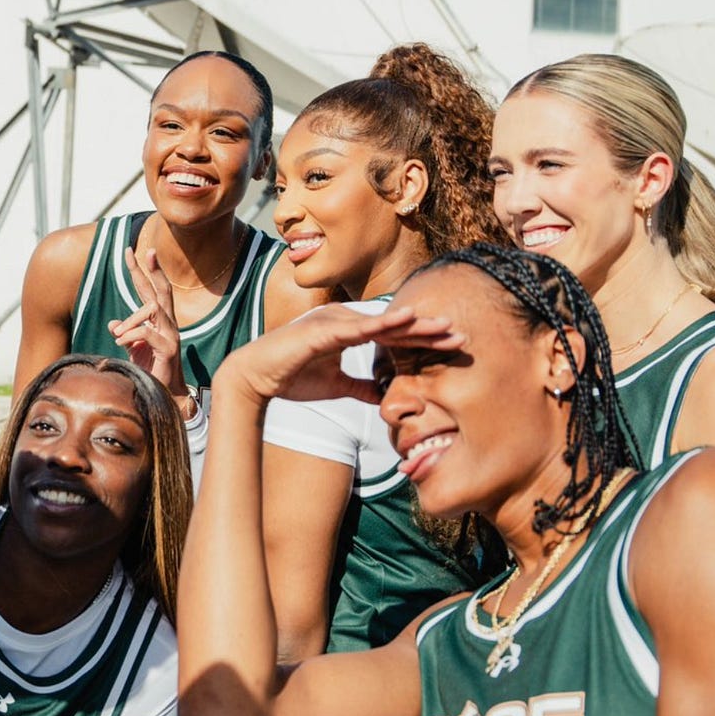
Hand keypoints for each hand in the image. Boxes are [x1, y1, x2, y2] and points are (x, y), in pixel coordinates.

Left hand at [109, 248, 189, 403]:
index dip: (141, 270)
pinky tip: (120, 342)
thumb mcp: (133, 348)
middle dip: (149, 270)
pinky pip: (148, 334)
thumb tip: (113, 323)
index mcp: (159, 320)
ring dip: (131, 318)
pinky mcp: (168, 350)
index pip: (150, 290)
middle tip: (141, 250)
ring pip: (153, 310)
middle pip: (160, 290)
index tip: (131, 251)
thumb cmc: (151, 369)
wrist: (165, 394)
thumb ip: (126, 333)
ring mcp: (171, 335)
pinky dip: (131, 335)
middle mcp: (168, 324)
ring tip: (117, 334)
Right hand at [218, 305, 463, 404]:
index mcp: (347, 330)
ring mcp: (332, 321)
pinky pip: (358, 327)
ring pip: (381, 323)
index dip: (422, 340)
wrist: (255, 379)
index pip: (392, 335)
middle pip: (393, 325)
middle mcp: (343, 319)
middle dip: (427, 331)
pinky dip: (382, 324)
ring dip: (413, 325)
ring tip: (442, 327)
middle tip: (459, 334)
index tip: (451, 344)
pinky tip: (405, 321)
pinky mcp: (322, 330)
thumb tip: (382, 396)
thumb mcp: (336, 386)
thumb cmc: (291, 378)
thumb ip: (360, 387)